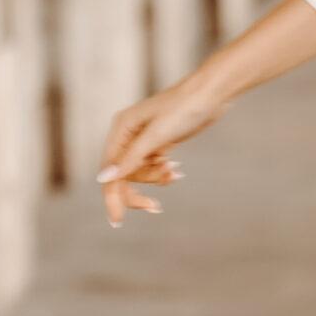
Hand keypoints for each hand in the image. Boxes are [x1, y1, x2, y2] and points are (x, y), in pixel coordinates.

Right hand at [96, 77, 227, 228]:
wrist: (211, 94)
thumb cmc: (184, 108)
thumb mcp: (156, 136)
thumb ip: (130, 159)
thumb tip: (103, 179)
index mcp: (121, 129)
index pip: (110, 171)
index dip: (113, 197)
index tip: (117, 222)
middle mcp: (128, 134)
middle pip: (123, 174)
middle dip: (139, 189)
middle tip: (154, 207)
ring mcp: (143, 139)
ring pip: (140, 172)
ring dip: (156, 178)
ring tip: (175, 172)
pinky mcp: (159, 142)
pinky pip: (153, 166)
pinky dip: (163, 173)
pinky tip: (177, 171)